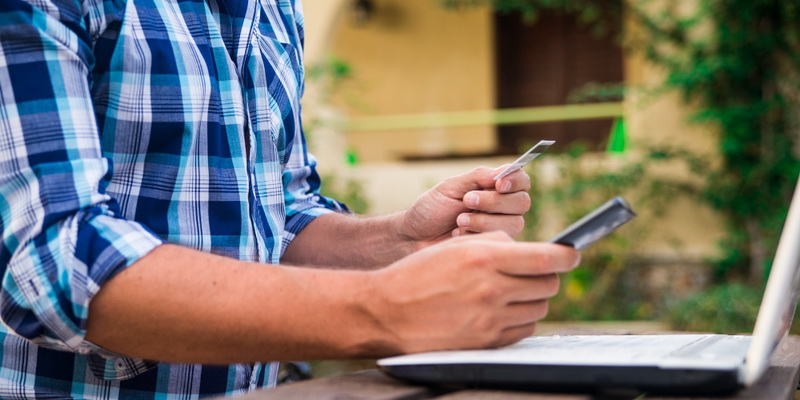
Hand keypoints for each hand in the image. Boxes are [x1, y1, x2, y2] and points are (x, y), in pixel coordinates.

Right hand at [364, 231, 579, 353]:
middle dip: (545, 275)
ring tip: (509, 291)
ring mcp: (491, 320)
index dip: (566, 255)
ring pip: (538, 308)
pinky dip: (519, 319)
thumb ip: (495, 243)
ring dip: (531, 298)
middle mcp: (492, 290)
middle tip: (532, 271)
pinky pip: (523, 330)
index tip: (572, 253)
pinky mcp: (487, 342)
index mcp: (484, 259)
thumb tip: (526, 250)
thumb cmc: (416, 274)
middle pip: (548, 285)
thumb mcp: (454, 246)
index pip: (547, 259)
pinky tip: (499, 310)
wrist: (385, 312)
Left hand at [401, 166, 530, 246]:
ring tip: (459, 220)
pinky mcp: (494, 246)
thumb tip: (503, 173)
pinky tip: (458, 234)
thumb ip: (477, 178)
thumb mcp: (450, 187)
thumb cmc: (432, 209)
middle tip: (467, 201)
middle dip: (494, 202)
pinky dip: (476, 235)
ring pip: (515, 223)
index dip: (515, 181)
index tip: (498, 184)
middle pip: (522, 202)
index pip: (521, 180)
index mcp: (494, 187)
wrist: (415, 236)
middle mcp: (503, 207)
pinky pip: (500, 241)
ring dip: (484, 220)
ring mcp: (500, 228)